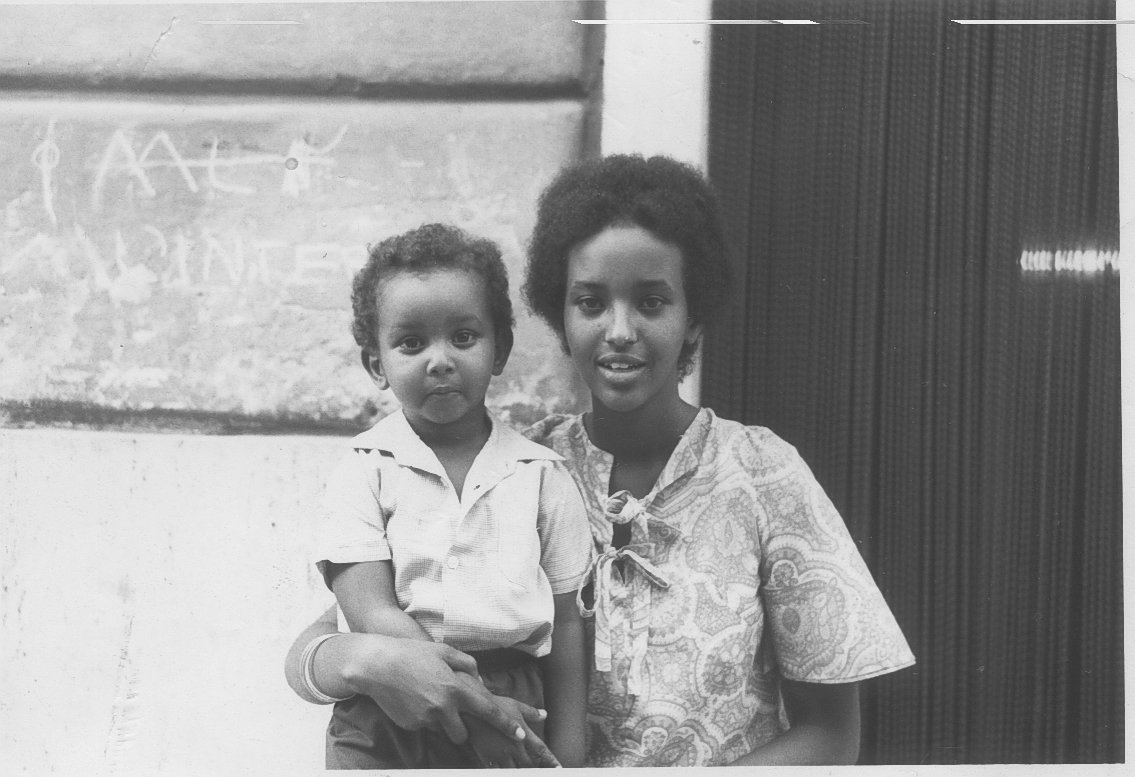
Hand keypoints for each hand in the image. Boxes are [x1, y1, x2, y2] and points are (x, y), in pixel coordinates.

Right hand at [334, 634, 533, 745]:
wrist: (377, 665)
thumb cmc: (413, 654)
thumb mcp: (444, 651)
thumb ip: (467, 665)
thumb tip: (480, 680)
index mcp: (456, 688)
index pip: (489, 711)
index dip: (507, 724)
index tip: (521, 734)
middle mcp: (443, 708)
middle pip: (463, 734)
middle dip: (461, 727)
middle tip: (451, 711)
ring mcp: (426, 719)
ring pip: (443, 731)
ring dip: (442, 723)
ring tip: (429, 700)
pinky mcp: (412, 726)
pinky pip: (425, 727)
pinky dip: (424, 718)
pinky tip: (413, 699)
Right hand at [465, 697, 559, 767]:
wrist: (471, 709)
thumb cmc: (495, 706)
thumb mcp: (515, 706)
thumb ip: (532, 713)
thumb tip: (545, 714)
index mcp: (524, 733)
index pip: (541, 751)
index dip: (551, 762)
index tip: (560, 769)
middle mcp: (515, 746)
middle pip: (530, 765)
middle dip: (537, 770)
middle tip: (543, 773)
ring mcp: (501, 754)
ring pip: (516, 771)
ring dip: (522, 772)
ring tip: (528, 772)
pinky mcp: (489, 759)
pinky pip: (501, 772)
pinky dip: (507, 772)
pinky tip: (510, 771)